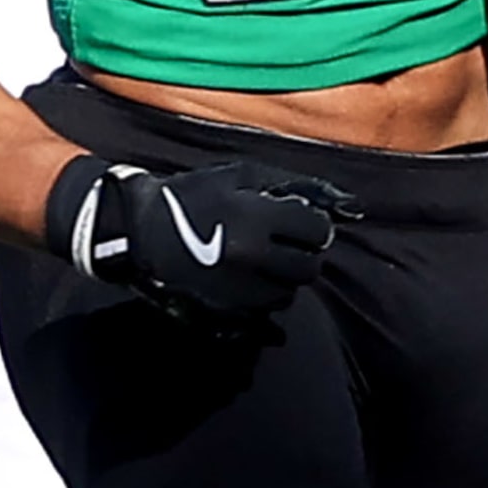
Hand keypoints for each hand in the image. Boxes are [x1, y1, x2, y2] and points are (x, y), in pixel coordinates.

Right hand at [49, 157, 353, 329]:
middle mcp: (252, 258)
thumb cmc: (192, 196)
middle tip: (278, 241)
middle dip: (300, 251)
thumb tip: (351, 205)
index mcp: (256, 219)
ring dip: (281, 275)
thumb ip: (295, 185)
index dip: (309, 224)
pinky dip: (263, 294)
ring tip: (256, 258)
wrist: (137, 231)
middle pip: (309, 265)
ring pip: (290, 290)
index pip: (317, 229)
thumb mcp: (240, 175)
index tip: (295, 221)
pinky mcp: (227, 312)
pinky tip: (243, 276)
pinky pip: (268, 311)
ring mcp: (240, 289)